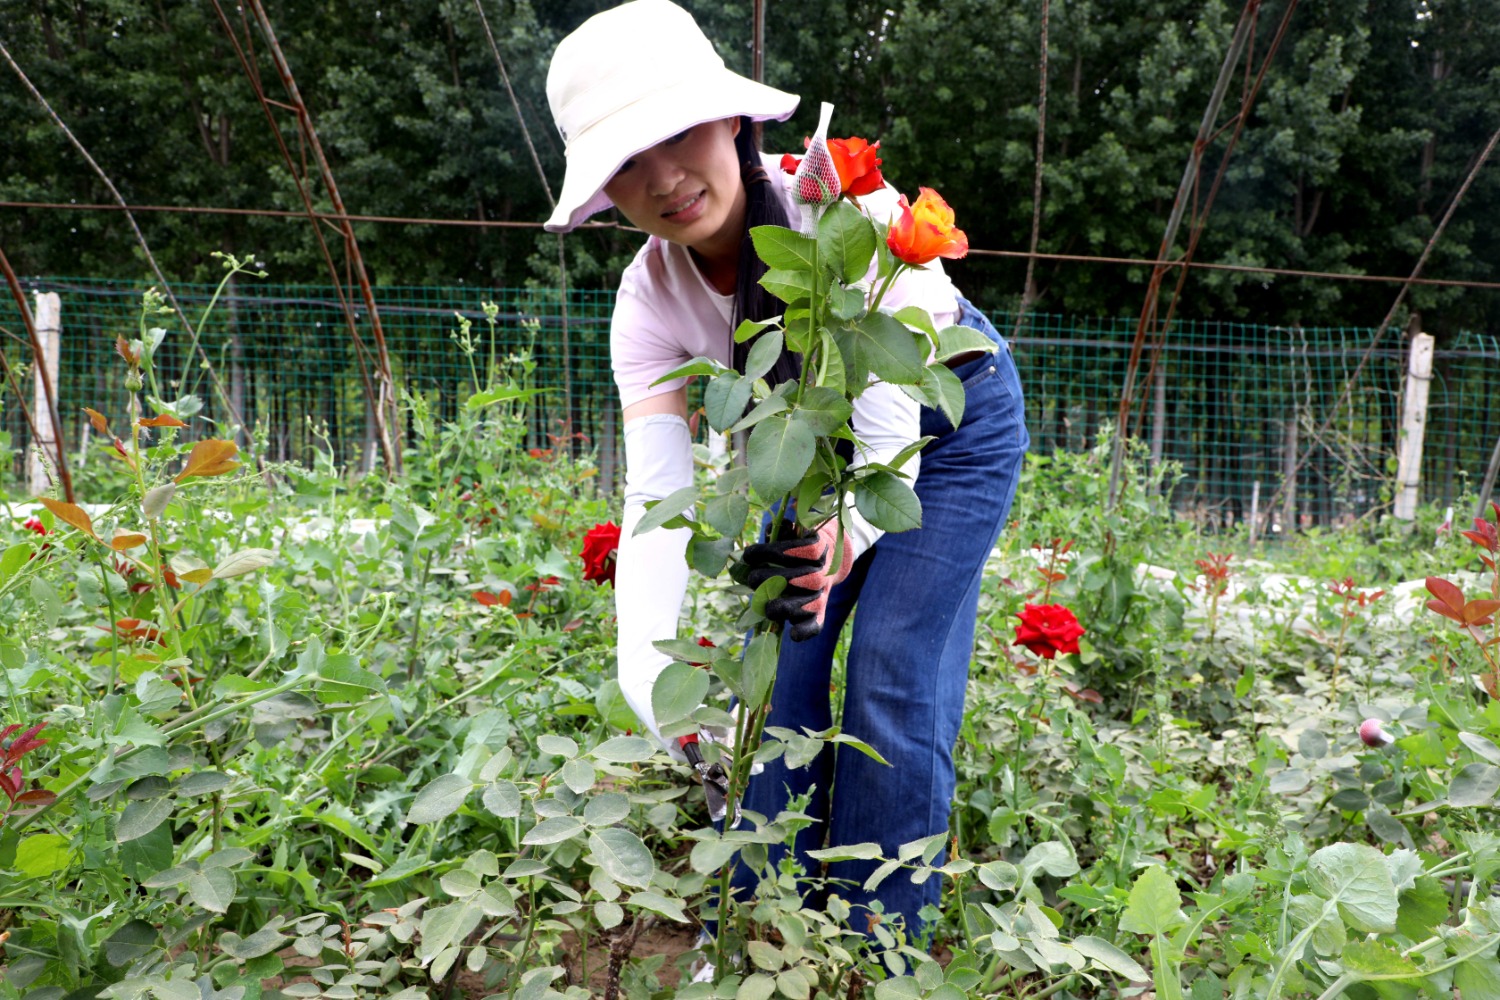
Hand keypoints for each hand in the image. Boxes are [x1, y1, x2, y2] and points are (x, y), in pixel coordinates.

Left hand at [742, 519, 853, 641]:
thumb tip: (775, 529)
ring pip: (808, 604)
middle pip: (802, 579)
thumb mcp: (795, 531)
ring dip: (785, 607)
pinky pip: (817, 624)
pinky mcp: (820, 611)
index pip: (796, 550)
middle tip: (752, 579)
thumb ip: (782, 530)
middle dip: (771, 580)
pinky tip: (793, 634)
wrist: (829, 560)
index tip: (748, 555)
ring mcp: (822, 593)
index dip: (769, 552)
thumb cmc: (800, 543)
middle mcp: (824, 572)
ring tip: (767, 606)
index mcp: (818, 548)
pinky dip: (806, 631)